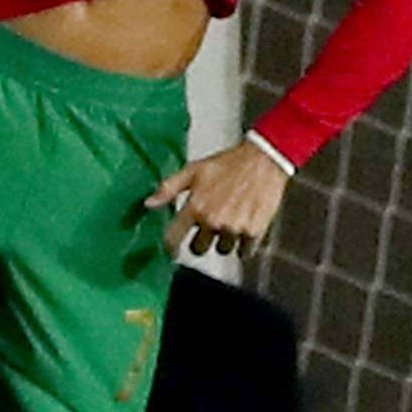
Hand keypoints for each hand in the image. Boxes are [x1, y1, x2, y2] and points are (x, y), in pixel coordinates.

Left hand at [148, 143, 288, 257]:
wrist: (263, 160)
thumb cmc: (228, 163)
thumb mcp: (193, 170)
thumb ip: (169, 188)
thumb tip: (148, 204)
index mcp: (195, 206)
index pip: (173, 238)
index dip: (170, 248)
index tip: (172, 251)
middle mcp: (212, 221)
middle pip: (198, 249)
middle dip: (201, 241)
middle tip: (209, 227)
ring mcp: (233, 228)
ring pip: (222, 250)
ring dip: (224, 241)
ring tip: (230, 221)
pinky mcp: (253, 232)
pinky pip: (244, 251)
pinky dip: (244, 244)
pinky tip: (245, 226)